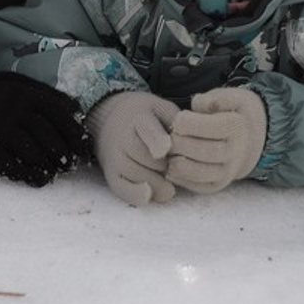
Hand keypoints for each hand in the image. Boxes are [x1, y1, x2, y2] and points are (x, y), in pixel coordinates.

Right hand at [0, 72, 90, 185]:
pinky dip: (33, 176)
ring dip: (50, 167)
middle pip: (52, 140)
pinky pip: (16, 170)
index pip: (62, 118)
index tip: (84, 152)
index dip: (78, 138)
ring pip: (37, 156)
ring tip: (54, 170)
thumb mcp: (26, 88)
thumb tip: (79, 113)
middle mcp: (15, 110)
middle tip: (69, 165)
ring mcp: (0, 130)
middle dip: (65, 156)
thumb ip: (52, 98)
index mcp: (29, 94)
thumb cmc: (4, 101)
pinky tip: (40, 177)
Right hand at [86, 92, 178, 206]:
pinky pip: (122, 189)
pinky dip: (136, 195)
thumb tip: (191, 139)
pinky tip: (150, 194)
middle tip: (176, 166)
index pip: (146, 129)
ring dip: (156, 181)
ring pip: (134, 173)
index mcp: (139, 118)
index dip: (156, 140)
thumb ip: (176, 122)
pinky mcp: (112, 176)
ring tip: (170, 182)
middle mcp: (122, 138)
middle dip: (163, 164)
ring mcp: (115, 159)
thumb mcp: (162, 109)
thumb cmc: (146, 116)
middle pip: (142, 154)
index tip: (167, 147)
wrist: (112, 120)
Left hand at [167, 87, 266, 193]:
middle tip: (171, 134)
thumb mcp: (230, 97)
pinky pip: (195, 186)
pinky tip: (173, 161)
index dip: (186, 122)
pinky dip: (179, 175)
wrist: (251, 140)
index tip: (178, 118)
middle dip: (178, 142)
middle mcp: (234, 152)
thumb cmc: (234, 114)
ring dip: (176, 160)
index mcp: (237, 127)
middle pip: (200, 151)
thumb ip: (213, 98)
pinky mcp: (218, 185)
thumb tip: (196, 104)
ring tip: (171, 148)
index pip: (208, 127)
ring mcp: (227, 172)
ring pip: (196, 171)